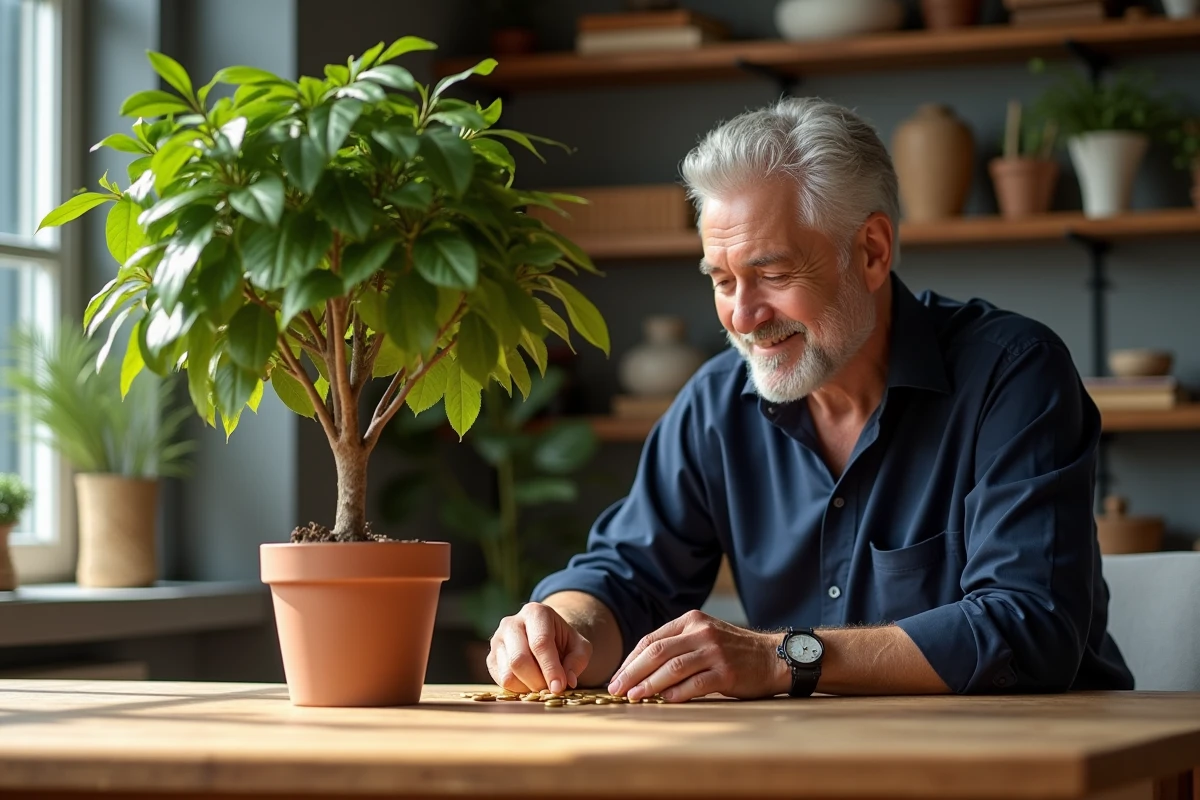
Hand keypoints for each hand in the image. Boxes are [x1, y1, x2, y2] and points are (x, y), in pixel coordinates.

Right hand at [487, 603, 592, 694]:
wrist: (545, 636)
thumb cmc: (563, 641)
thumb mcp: (579, 646)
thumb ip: (577, 661)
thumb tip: (567, 681)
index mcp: (535, 612)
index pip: (540, 643)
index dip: (550, 668)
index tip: (559, 687)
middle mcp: (511, 623)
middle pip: (520, 659)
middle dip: (538, 681)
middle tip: (551, 689)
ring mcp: (497, 640)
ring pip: (508, 673)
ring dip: (528, 687)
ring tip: (542, 684)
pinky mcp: (491, 657)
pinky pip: (501, 681)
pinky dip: (518, 689)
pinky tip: (530, 684)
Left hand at [606, 610, 787, 701]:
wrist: (773, 657)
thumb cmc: (734, 651)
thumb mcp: (704, 636)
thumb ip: (677, 645)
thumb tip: (640, 669)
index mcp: (691, 620)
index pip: (651, 639)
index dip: (630, 660)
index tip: (617, 676)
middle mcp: (701, 632)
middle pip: (657, 652)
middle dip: (632, 672)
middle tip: (617, 688)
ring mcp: (714, 651)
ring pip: (672, 668)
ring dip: (649, 684)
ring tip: (634, 697)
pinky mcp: (726, 672)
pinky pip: (695, 683)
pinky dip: (676, 693)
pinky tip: (664, 701)